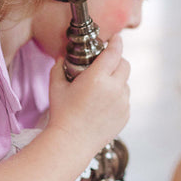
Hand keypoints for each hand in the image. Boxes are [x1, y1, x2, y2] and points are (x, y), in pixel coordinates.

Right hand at [46, 35, 129, 164]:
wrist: (71, 142)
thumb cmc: (62, 114)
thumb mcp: (55, 87)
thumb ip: (59, 67)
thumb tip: (61, 58)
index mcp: (97, 78)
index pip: (114, 52)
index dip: (116, 42)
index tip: (116, 38)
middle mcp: (114, 88)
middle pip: (124, 65)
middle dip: (117, 61)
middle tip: (105, 64)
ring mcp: (122, 102)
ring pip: (125, 83)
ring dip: (116, 80)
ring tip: (100, 89)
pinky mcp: (125, 114)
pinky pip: (125, 99)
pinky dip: (117, 97)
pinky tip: (102, 105)